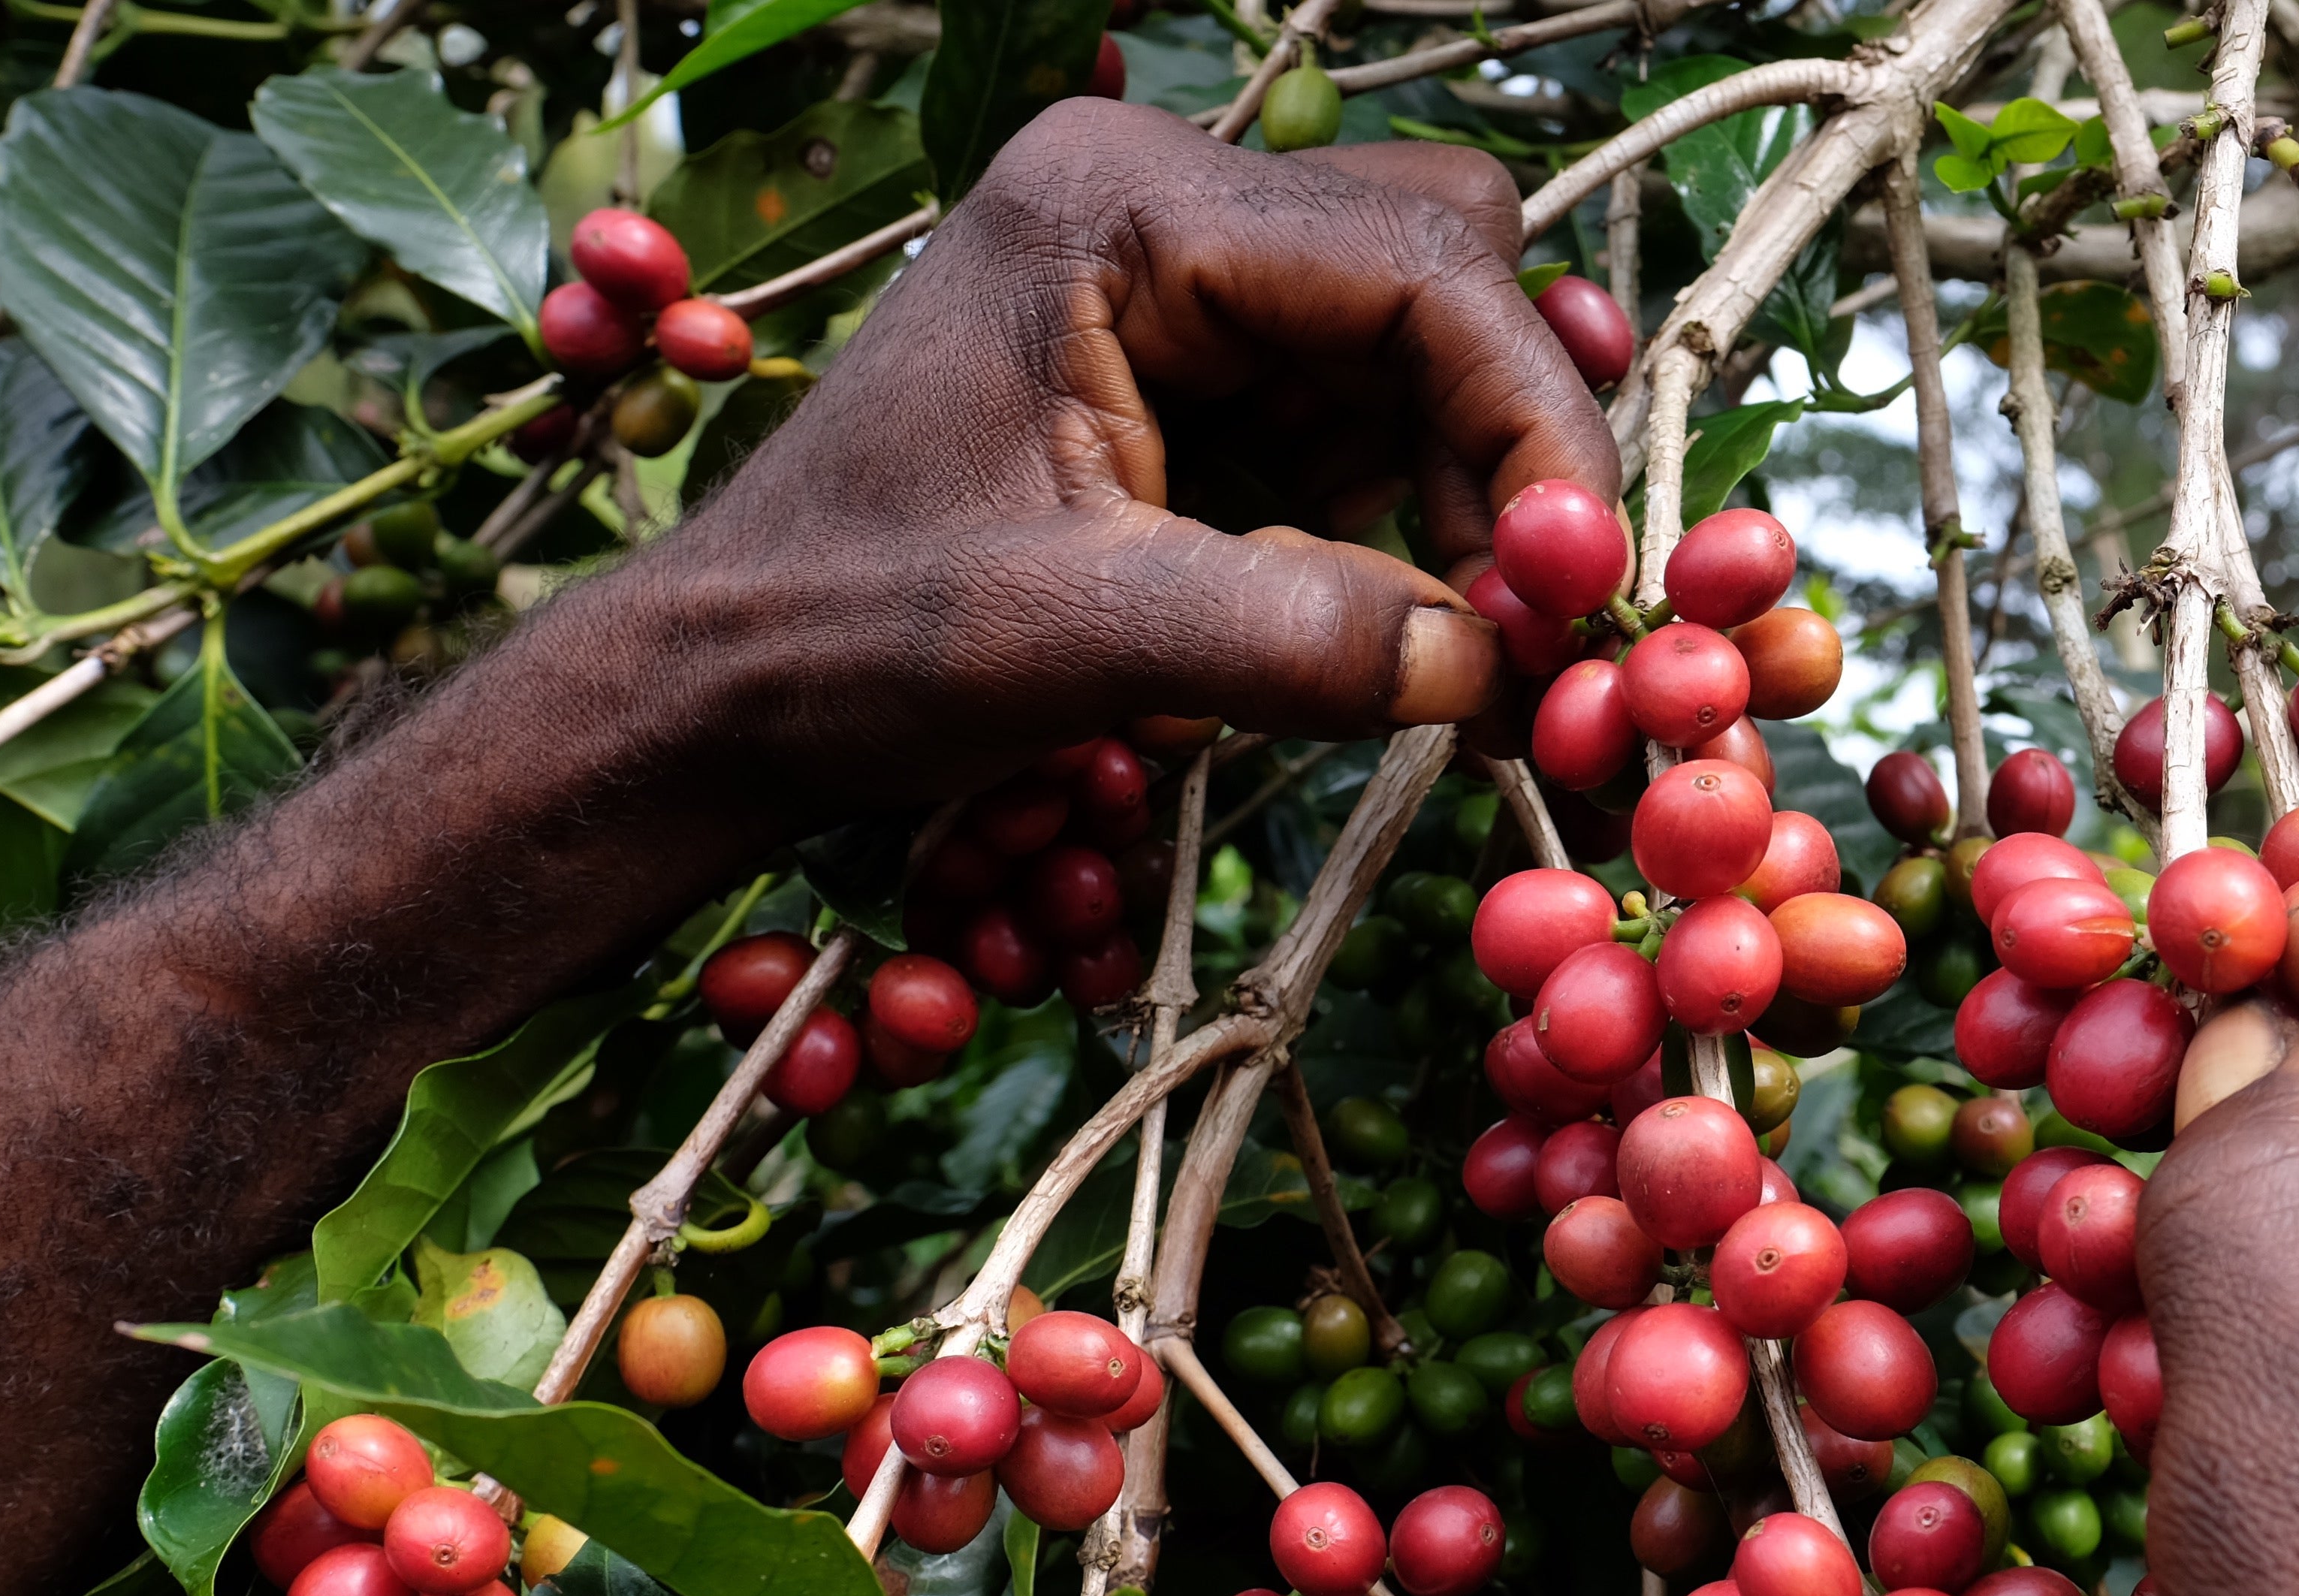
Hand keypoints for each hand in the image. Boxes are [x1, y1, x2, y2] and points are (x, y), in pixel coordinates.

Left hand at [627, 101, 1615, 811]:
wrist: (717, 687)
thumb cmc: (847, 638)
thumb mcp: (1075, 641)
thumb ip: (1293, 641)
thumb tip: (1490, 668)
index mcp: (1120, 205)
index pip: (1418, 265)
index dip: (1531, 419)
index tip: (1580, 578)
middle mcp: (1158, 206)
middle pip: (1442, 271)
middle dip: (1505, 443)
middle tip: (1527, 619)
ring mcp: (1173, 287)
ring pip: (1416, 351)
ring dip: (1462, 495)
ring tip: (1463, 645)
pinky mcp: (1183, 376)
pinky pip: (1354, 419)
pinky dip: (1400, 519)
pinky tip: (1389, 621)